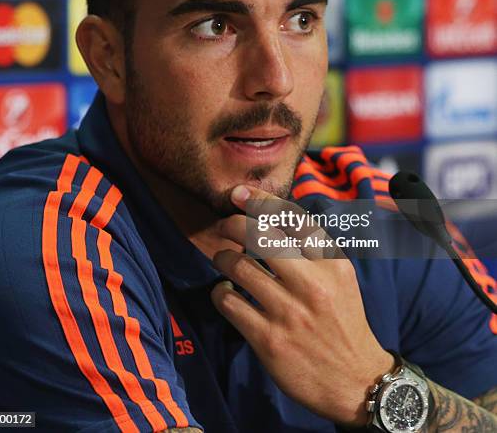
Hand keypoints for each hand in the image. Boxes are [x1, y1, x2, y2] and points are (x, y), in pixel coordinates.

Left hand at [210, 184, 393, 426]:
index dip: (261, 200)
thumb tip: (271, 215)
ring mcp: (289, 313)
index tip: (240, 194)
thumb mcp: (340, 278)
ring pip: (238, 266)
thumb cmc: (343, 321)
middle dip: (233, 224)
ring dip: (223, 257)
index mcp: (332, 264)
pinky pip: (228, 303)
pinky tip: (226, 292)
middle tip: (224, 226)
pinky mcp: (269, 340)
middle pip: (259, 236)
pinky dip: (220, 292)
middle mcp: (312, 284)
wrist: (356, 382)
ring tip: (223, 258)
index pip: (292, 218)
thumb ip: (312, 249)